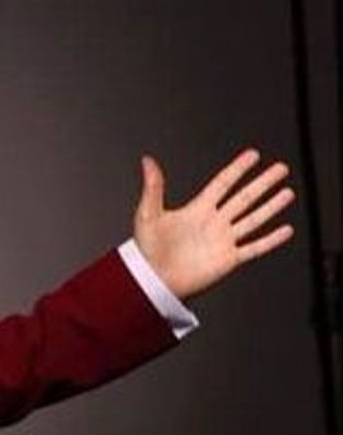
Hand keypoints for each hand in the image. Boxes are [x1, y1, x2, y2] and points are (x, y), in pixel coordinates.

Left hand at [133, 149, 294, 299]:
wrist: (153, 279)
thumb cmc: (147, 248)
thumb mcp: (148, 213)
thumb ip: (153, 187)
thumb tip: (148, 162)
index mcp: (196, 209)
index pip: (223, 183)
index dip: (237, 169)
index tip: (253, 155)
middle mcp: (213, 222)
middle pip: (245, 198)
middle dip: (263, 183)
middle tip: (280, 169)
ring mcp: (223, 240)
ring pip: (253, 219)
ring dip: (271, 206)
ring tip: (287, 193)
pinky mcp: (228, 259)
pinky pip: (254, 247)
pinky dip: (270, 240)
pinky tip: (284, 230)